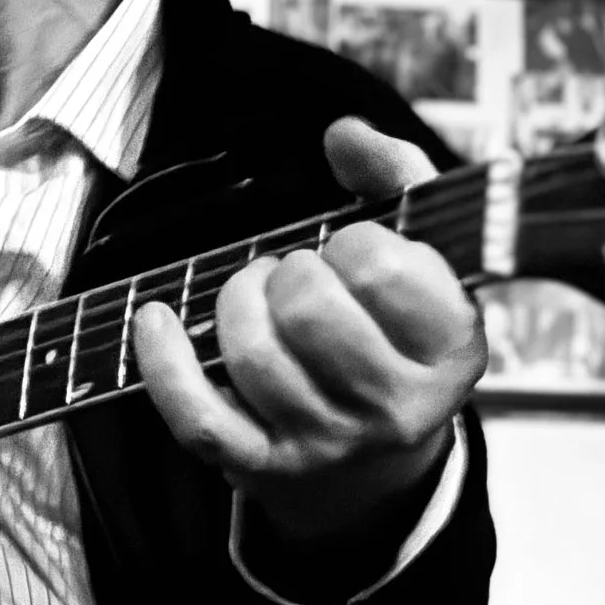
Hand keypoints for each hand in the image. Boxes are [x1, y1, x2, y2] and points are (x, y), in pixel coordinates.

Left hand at [133, 117, 482, 548]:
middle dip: (288, 272)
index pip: (381, 269)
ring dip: (237, 302)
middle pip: (308, 309)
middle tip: (297, 277)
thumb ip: (398, 180)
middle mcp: (394, 405)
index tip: (352, 250)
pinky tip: (156, 321)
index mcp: (449, 348)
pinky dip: (166, 364)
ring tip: (255, 295)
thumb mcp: (426, 260)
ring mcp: (327, 443)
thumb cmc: (397, 340)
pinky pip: (199, 417)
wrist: (379, 469)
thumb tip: (344, 136)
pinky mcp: (264, 468)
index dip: (352, 241)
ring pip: (253, 356)